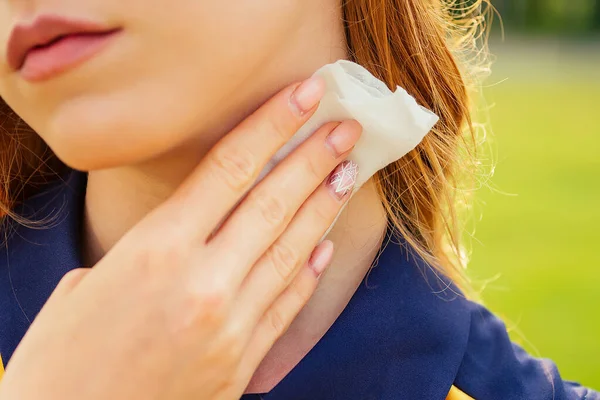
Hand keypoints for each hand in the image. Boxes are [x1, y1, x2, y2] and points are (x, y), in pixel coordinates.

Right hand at [0, 76, 361, 399]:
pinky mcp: (242, 364)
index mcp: (154, 252)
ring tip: (348, 174)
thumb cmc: (60, 362)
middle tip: (346, 129)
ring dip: (323, 207)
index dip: (273, 125)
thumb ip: (147, 254)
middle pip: (271, 203)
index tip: (306, 97)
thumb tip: (182, 237)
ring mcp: (230, 326)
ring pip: (290, 251)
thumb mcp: (87, 285)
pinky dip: (308, 272)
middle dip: (313, 159)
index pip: (229, 169)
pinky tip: (324, 245)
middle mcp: (202, 283)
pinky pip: (285, 306)